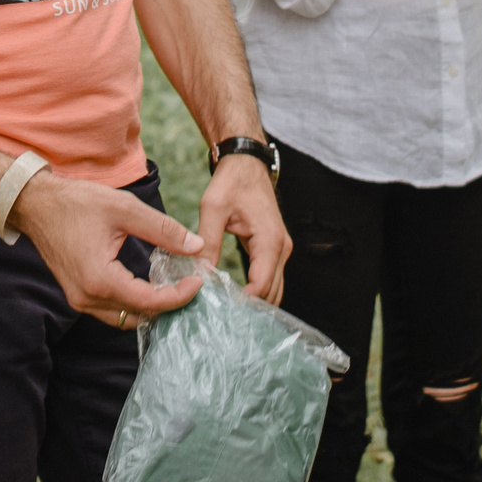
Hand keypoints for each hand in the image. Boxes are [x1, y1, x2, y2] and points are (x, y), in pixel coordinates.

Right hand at [12, 170, 205, 328]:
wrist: (36, 204)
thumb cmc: (76, 202)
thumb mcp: (124, 209)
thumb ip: (163, 230)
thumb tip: (196, 246)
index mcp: (100, 279)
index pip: (149, 302)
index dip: (179, 296)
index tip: (198, 280)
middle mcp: (87, 297)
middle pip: (139, 315)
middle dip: (169, 304)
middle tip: (191, 283)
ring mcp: (80, 299)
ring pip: (125, 318)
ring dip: (151, 307)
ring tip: (174, 286)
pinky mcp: (77, 294)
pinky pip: (112, 310)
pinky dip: (134, 303)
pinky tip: (149, 285)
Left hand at [199, 154, 291, 302]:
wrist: (246, 164)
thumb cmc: (231, 182)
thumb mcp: (213, 208)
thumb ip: (208, 241)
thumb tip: (200, 272)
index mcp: (269, 240)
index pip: (260, 286)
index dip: (242, 303)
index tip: (218, 310)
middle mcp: (281, 248)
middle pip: (271, 294)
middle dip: (249, 309)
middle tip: (220, 318)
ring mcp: (280, 249)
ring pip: (273, 289)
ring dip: (254, 303)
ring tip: (226, 312)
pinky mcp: (273, 248)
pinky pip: (269, 278)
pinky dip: (256, 291)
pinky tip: (234, 298)